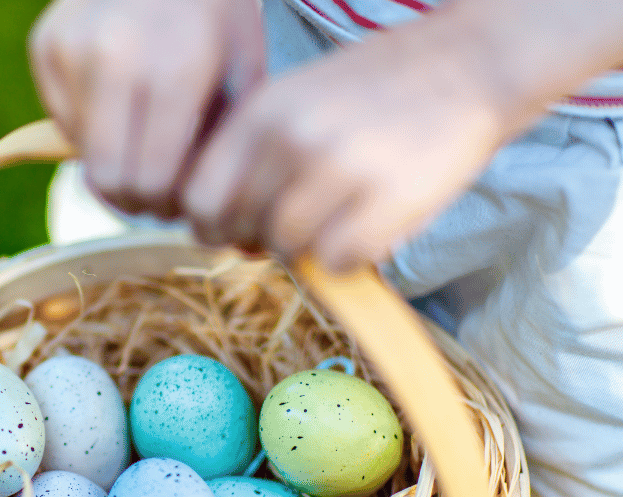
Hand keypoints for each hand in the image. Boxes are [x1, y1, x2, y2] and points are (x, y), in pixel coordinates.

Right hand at [29, 0, 264, 217]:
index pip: (151, 182)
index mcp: (176, 69)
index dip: (165, 205)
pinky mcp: (45, 44)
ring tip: (139, 140)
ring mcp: (72, 48)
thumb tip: (196, 211)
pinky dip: (89, 126)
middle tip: (154, 191)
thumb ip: (220, 143)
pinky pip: (63, 120)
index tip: (177, 200)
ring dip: (110, 160)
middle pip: (109, 180)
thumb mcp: (243, 69)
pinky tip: (116, 101)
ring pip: (82, 154)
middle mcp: (116, 57)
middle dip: (133, 197)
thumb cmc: (214, 11)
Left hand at [181, 23, 510, 270]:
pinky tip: (368, 228)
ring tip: (337, 221)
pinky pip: (338, 262)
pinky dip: (349, 259)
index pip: (197, 197)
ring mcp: (340, 168)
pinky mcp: (389, 199)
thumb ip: (252, 155)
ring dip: (307, 250)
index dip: (213, 224)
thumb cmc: (376, 92)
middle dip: (258, 240)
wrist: (470, 62)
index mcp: (260, 110)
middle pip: (237, 230)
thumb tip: (218, 228)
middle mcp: (291, 137)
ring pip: (287, 249)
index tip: (238, 227)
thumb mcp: (296, 100)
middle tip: (294, 228)